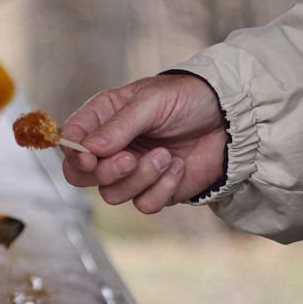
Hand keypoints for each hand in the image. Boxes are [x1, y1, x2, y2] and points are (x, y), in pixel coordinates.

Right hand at [61, 74, 227, 212]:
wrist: (231, 120)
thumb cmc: (188, 99)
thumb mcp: (151, 102)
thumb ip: (118, 126)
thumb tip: (89, 150)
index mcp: (103, 118)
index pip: (70, 141)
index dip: (74, 153)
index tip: (89, 157)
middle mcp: (112, 148)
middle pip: (80, 176)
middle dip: (104, 172)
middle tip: (129, 159)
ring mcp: (132, 172)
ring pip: (112, 194)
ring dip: (141, 177)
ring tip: (166, 155)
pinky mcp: (155, 191)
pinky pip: (144, 204)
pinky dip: (162, 188)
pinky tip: (179, 167)